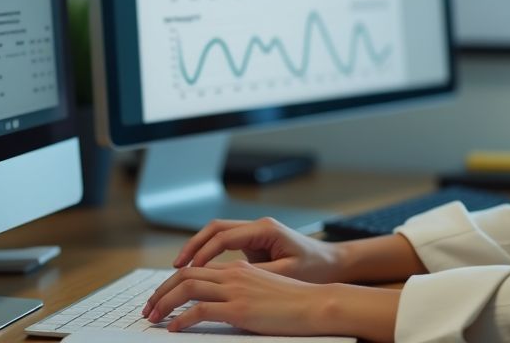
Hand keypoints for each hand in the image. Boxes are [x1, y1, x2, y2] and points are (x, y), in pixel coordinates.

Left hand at [141, 261, 336, 334]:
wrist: (317, 303)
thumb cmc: (296, 302)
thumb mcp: (264, 291)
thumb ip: (242, 292)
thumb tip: (221, 305)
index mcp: (239, 270)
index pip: (196, 269)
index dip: (173, 282)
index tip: (161, 297)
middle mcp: (234, 275)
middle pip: (185, 275)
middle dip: (160, 291)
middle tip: (147, 308)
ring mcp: (236, 290)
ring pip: (187, 288)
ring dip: (164, 303)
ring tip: (153, 317)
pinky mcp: (240, 308)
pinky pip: (200, 310)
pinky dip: (181, 318)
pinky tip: (173, 328)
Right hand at [171, 216, 344, 283]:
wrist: (335, 263)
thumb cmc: (316, 268)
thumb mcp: (286, 274)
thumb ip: (257, 276)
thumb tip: (228, 282)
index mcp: (265, 230)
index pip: (223, 236)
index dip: (202, 253)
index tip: (188, 270)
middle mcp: (258, 227)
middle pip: (215, 229)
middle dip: (192, 246)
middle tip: (175, 267)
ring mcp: (256, 233)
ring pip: (218, 234)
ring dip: (199, 249)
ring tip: (181, 268)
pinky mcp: (256, 243)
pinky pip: (226, 244)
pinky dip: (210, 254)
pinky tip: (200, 271)